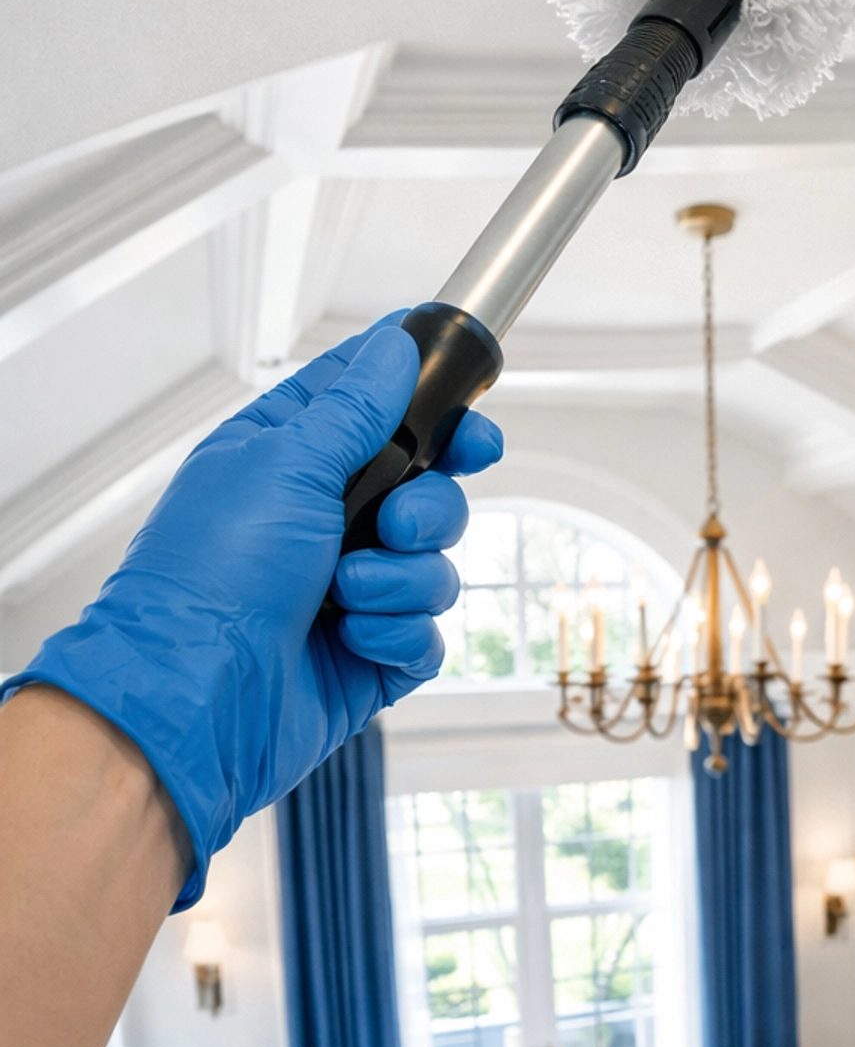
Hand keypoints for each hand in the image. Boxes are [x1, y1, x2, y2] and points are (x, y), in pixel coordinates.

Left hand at [0, 318, 501, 906]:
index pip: (379, 411)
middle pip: (428, 490)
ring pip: (434, 564)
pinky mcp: (369, 655)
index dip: (433, 410)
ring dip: (401, 578)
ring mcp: (349, 592)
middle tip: (394, 523)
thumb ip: (356, 406)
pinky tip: (353, 639)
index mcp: (291, 462)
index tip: (469, 420)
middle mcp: (322, 523)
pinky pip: (427, 632)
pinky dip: (397, 633)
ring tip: (347, 593)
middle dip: (428, 507)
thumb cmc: (209, 577)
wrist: (193, 699)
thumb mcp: (284, 464)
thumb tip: (394, 347)